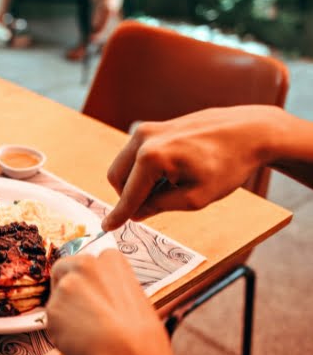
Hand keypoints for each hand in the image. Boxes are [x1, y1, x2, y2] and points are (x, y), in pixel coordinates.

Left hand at [46, 250, 182, 354]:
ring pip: (57, 298)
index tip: (92, 295)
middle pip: (63, 270)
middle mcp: (85, 264)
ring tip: (88, 334)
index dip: (86, 280)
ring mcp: (65, 286)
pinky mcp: (51, 309)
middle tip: (81, 313)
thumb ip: (112, 289)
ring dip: (65, 314)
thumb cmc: (142, 338)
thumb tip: (100, 296)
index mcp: (111, 259)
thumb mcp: (136, 299)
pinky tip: (80, 343)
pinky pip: (52, 321)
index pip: (87, 261)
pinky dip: (60, 333)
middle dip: (66, 288)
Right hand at [101, 105, 283, 231]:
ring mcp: (146, 129)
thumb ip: (160, 206)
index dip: (119, 215)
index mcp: (152, 157)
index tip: (107, 228)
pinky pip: (135, 155)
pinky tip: (173, 172)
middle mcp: (143, 139)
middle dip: (130, 196)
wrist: (248, 131)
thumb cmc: (227, 164)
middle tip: (157, 206)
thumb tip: (136, 212)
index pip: (129, 194)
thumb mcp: (196, 198)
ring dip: (137, 182)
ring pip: (124, 166)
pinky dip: (144, 170)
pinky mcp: (152, 126)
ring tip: (172, 185)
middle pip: (117, 178)